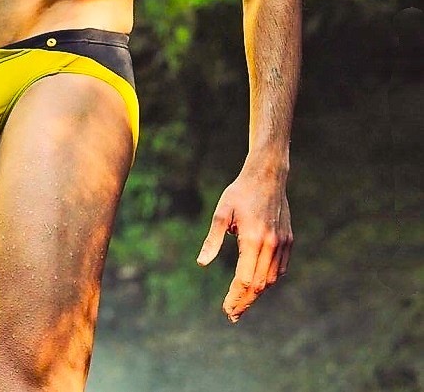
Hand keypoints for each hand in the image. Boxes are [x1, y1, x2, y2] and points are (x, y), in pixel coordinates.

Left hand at [196, 166, 292, 322]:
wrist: (267, 175)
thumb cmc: (240, 192)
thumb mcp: (221, 212)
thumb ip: (213, 239)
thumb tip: (202, 263)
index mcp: (252, 238)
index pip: (244, 279)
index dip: (235, 297)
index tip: (226, 309)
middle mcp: (271, 244)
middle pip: (259, 285)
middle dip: (245, 302)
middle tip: (232, 315)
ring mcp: (283, 243)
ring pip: (272, 279)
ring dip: (257, 293)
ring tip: (242, 302)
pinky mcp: (289, 240)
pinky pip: (281, 269)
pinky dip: (270, 280)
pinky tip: (258, 284)